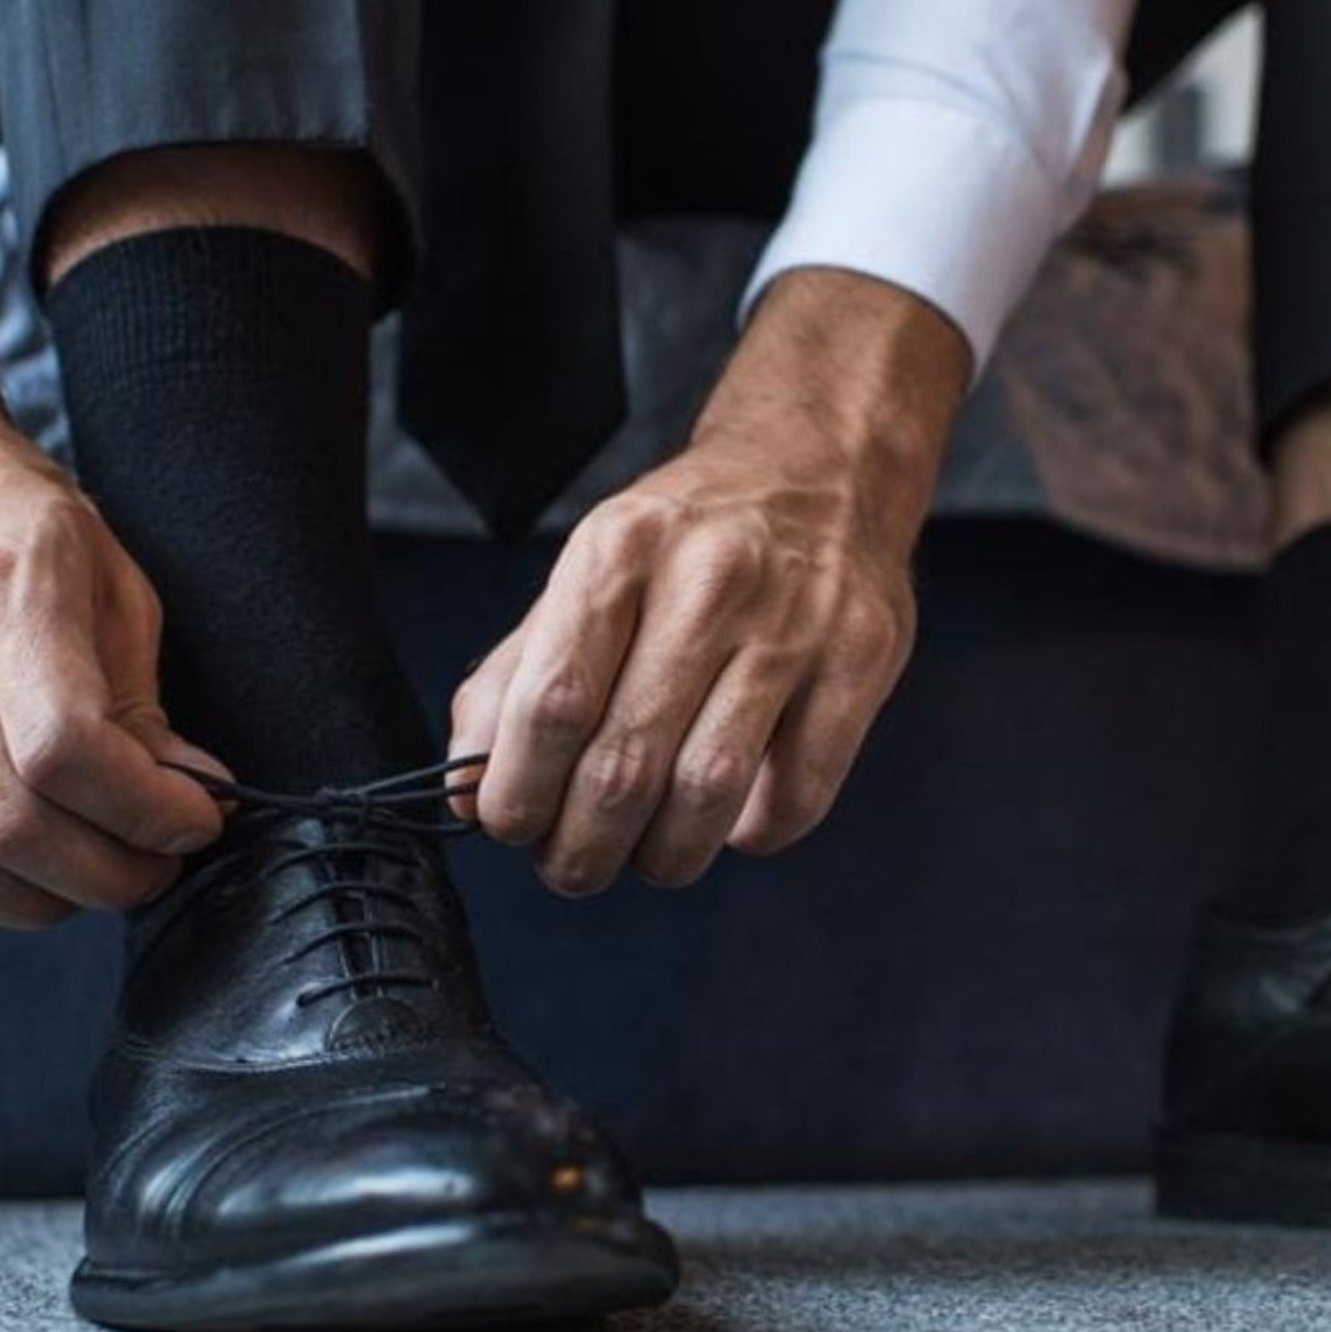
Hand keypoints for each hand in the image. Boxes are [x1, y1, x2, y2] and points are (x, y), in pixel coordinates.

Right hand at [0, 285, 227, 925]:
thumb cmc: (6, 513)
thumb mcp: (105, 577)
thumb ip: (141, 696)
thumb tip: (190, 794)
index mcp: (0, 587)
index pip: (66, 750)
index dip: (146, 813)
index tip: (198, 823)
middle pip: (6, 818)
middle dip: (105, 872)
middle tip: (157, 868)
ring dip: (34, 898)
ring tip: (94, 879)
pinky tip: (17, 881)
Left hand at [449, 267, 968, 891]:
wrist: (824, 465)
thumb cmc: (690, 539)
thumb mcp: (591, 575)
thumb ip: (518, 678)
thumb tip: (467, 790)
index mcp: (621, 549)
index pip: (553, 704)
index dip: (519, 791)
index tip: (509, 825)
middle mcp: (711, 578)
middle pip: (625, 764)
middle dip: (582, 847)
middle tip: (572, 866)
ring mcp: (797, 619)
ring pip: (709, 790)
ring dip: (664, 855)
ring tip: (647, 855)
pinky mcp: (863, 658)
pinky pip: (797, 795)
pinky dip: (751, 834)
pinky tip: (732, 816)